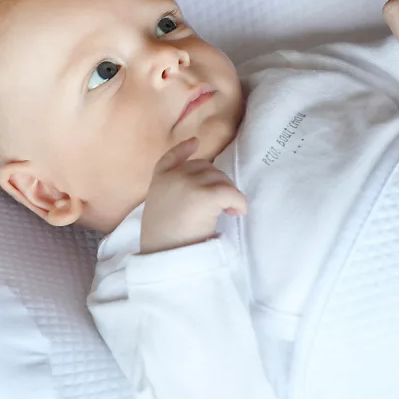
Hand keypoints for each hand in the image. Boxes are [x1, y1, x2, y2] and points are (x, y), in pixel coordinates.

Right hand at [141, 138, 246, 254]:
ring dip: (228, 193)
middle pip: (206, 168)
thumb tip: (199, 189)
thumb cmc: (162, 240)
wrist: (163, 257)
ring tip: (228, 212)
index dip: (185, 148)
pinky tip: (238, 212)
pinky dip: (239, 202)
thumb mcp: (158, 209)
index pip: (172, 157)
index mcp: (159, 179)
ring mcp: (188, 183)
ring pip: (221, 179)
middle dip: (217, 183)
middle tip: (222, 206)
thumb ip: (172, 192)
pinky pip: (231, 193)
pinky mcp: (204, 195)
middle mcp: (173, 176)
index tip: (195, 142)